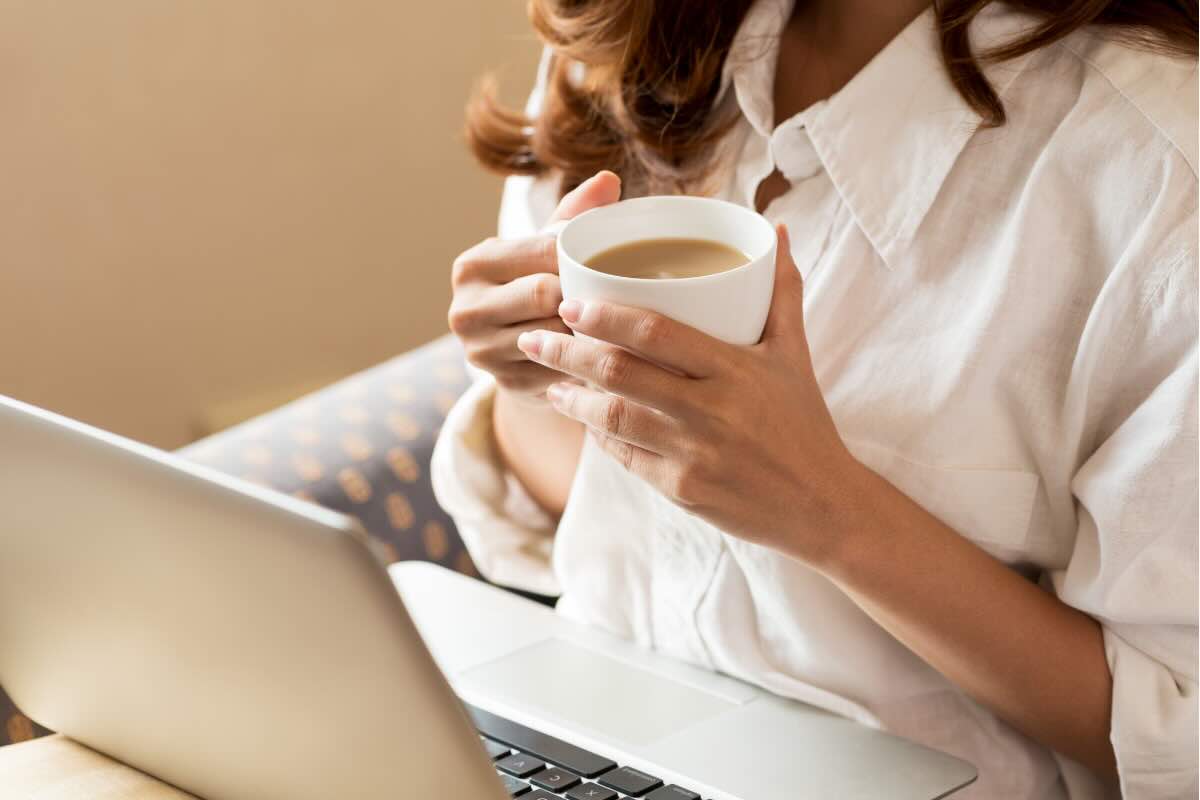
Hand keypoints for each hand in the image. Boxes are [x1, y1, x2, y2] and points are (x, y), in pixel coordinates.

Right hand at [447, 171, 621, 405]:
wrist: (518, 355)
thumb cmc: (537, 286)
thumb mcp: (546, 249)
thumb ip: (574, 214)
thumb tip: (609, 181)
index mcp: (473, 265)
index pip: (540, 251)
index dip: (580, 255)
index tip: (610, 258)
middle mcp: (465, 309)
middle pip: (544, 294)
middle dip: (581, 294)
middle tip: (616, 292)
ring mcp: (481, 352)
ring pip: (554, 334)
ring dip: (586, 330)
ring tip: (612, 321)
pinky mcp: (505, 385)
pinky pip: (560, 368)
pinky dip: (583, 360)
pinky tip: (601, 352)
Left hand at [516, 225, 863, 562]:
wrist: (822, 504)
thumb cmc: (804, 422)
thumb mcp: (795, 353)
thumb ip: (782, 291)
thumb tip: (774, 230)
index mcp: (734, 369)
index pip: (655, 332)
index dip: (605, 316)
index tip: (570, 303)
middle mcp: (709, 410)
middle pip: (619, 373)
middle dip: (566, 352)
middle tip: (534, 336)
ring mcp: (691, 453)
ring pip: (611, 418)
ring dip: (570, 398)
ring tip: (547, 380)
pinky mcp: (680, 490)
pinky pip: (624, 457)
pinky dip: (597, 436)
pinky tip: (582, 420)